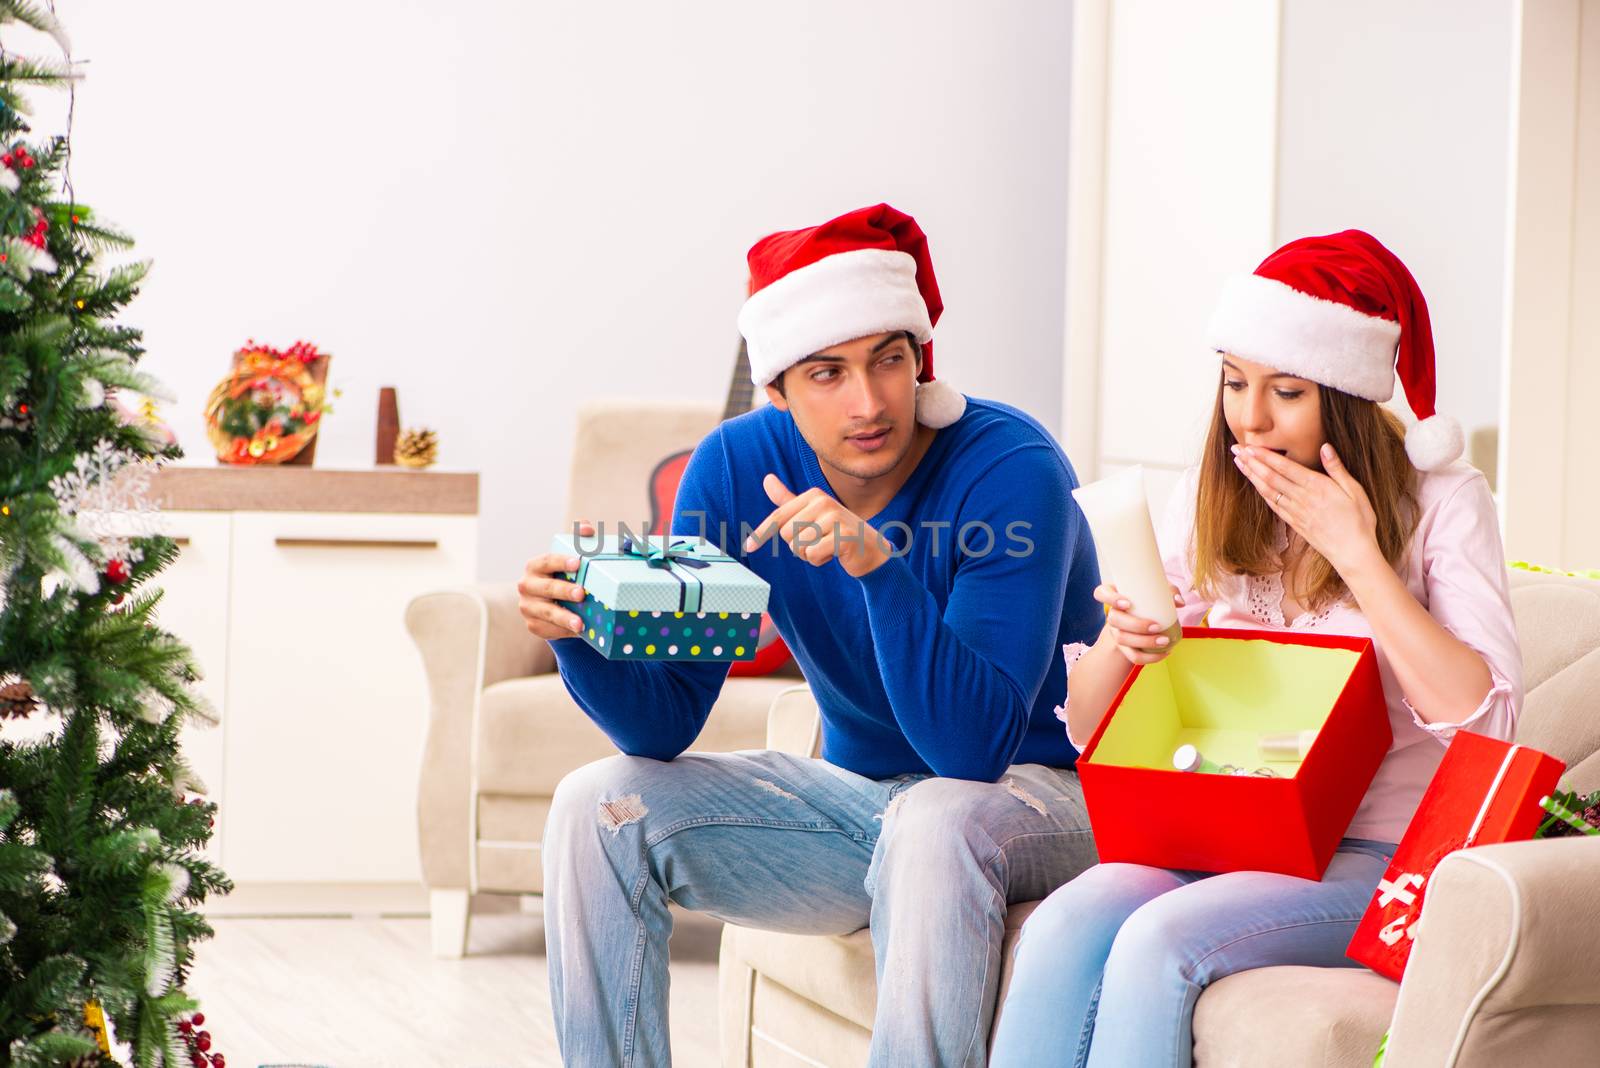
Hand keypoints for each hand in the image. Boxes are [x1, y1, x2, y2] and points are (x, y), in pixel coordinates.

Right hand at [517, 520, 593, 639]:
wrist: (553, 602)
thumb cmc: (563, 574)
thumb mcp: (569, 556)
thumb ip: (577, 538)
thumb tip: (587, 529)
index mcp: (535, 566)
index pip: (546, 561)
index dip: (561, 561)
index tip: (578, 562)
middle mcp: (527, 586)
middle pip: (546, 588)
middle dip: (564, 591)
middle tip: (582, 593)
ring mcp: (528, 607)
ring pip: (546, 612)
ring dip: (564, 618)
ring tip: (580, 623)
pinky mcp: (533, 625)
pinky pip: (547, 629)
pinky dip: (562, 631)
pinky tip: (577, 633)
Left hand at [743, 474, 889, 577]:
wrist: (871, 550)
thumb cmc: (837, 533)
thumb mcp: (811, 514)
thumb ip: (788, 500)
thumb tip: (766, 478)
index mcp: (813, 495)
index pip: (778, 517)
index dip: (761, 534)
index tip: (748, 548)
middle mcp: (823, 502)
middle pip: (786, 535)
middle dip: (798, 546)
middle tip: (818, 542)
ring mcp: (834, 518)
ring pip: (799, 547)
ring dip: (810, 554)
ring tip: (827, 547)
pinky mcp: (843, 536)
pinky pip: (813, 555)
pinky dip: (820, 560)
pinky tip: (834, 555)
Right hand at [1094, 582, 1183, 665]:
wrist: (1147, 620)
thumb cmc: (1150, 601)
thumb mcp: (1159, 592)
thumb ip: (1169, 592)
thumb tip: (1179, 602)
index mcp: (1115, 596)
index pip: (1101, 593)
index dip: (1110, 598)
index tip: (1128, 603)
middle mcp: (1112, 614)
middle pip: (1114, 619)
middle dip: (1136, 625)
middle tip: (1157, 626)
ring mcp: (1116, 632)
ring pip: (1122, 639)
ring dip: (1144, 642)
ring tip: (1165, 641)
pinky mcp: (1125, 648)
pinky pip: (1133, 656)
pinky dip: (1150, 657)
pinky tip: (1165, 652)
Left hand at [1232, 443, 1380, 573]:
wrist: (1353, 553)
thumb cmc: (1359, 521)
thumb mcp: (1355, 491)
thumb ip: (1337, 468)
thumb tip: (1325, 446)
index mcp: (1317, 487)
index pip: (1285, 467)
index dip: (1265, 456)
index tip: (1250, 447)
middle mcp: (1302, 498)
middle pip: (1271, 477)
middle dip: (1252, 462)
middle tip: (1235, 450)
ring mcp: (1296, 512)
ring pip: (1268, 491)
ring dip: (1252, 476)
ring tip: (1239, 463)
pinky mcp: (1294, 523)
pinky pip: (1273, 506)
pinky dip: (1261, 493)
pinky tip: (1255, 485)